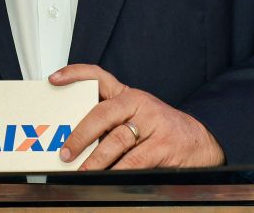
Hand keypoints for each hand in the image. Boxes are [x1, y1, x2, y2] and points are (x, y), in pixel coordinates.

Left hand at [49, 64, 224, 170]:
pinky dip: (117, 171)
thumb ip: (111, 123)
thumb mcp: (136, 118)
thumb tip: (74, 140)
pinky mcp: (163, 144)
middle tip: (65, 151)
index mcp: (129, 96)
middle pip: (104, 113)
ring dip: (95, 159)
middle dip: (81, 134)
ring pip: (117, 140)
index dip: (75, 74)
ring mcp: (153, 123)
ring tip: (81, 171)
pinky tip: (107, 179)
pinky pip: (134, 160)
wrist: (199, 143)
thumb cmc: (161, 132)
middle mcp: (139, 104)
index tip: (54, 79)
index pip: (99, 76)